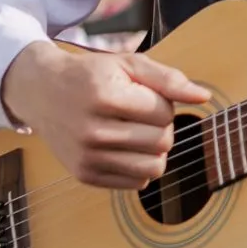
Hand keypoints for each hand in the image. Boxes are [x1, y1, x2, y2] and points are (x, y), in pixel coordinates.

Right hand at [0, 40, 209, 189]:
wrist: (43, 92)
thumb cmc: (92, 76)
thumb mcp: (129, 65)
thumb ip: (168, 79)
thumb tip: (204, 96)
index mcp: (105, 97)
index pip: (164, 113)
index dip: (162, 103)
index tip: (142, 95)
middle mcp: (93, 131)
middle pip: (162, 141)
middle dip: (161, 126)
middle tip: (139, 114)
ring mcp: (87, 157)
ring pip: (154, 167)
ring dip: (154, 149)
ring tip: (137, 132)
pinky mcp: (85, 175)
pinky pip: (137, 183)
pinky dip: (139, 166)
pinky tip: (124, 148)